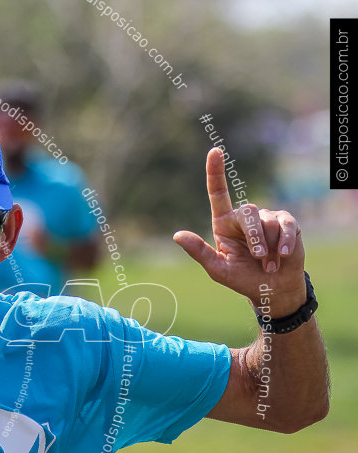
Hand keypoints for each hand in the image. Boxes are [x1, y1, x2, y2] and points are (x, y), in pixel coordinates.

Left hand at [174, 148, 306, 313]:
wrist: (271, 288)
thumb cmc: (241, 278)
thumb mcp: (217, 269)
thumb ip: (199, 252)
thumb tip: (177, 235)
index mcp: (223, 224)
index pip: (218, 193)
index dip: (216, 172)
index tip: (215, 151)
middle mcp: (244, 217)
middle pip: (248, 213)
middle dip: (255, 238)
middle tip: (258, 258)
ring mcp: (266, 218)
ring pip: (267, 221)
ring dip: (269, 247)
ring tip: (269, 263)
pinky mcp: (286, 223)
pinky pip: (286, 225)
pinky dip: (285, 242)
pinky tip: (284, 255)